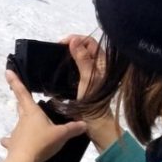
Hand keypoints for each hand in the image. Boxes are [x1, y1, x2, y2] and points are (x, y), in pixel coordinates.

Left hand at [0, 69, 87, 161]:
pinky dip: (11, 141)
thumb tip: (85, 124)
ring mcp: (15, 133)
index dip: (16, 81)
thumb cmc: (41, 142)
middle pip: (21, 107)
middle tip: (23, 98)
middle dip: (22, 101)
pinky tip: (8, 142)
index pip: (23, 93)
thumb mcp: (61, 135)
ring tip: (30, 126)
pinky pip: (12, 141)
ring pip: (19, 124)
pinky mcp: (13, 145)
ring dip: (23, 123)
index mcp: (32, 112)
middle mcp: (22, 120)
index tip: (7, 71)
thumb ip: (73, 128)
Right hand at [60, 33, 122, 151]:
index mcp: (104, 62)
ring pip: (82, 56)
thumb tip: (74, 41)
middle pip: (86, 47)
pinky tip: (63, 66)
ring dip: (71, 53)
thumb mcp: (87, 78)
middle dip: (72, 44)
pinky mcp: (88, 79)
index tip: (61, 43)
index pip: (91, 42)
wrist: (95, 122)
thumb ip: (82, 58)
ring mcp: (94, 72)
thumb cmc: (93, 101)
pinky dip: (71, 62)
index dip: (76, 39)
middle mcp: (101, 65)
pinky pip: (79, 65)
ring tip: (59, 55)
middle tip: (58, 48)